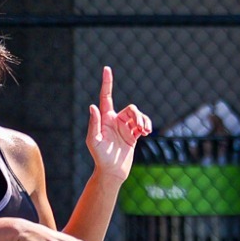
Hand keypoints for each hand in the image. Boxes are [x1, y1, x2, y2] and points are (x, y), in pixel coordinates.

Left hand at [85, 66, 152, 183]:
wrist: (112, 171)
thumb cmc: (99, 157)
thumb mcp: (94, 141)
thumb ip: (94, 124)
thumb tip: (93, 106)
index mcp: (105, 119)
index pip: (106, 97)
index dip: (107, 82)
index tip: (107, 68)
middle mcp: (115, 120)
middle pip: (131, 109)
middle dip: (137, 116)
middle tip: (140, 128)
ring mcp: (125, 127)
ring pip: (138, 115)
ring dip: (144, 121)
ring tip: (145, 131)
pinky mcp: (133, 135)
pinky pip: (143, 124)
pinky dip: (147, 125)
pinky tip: (147, 132)